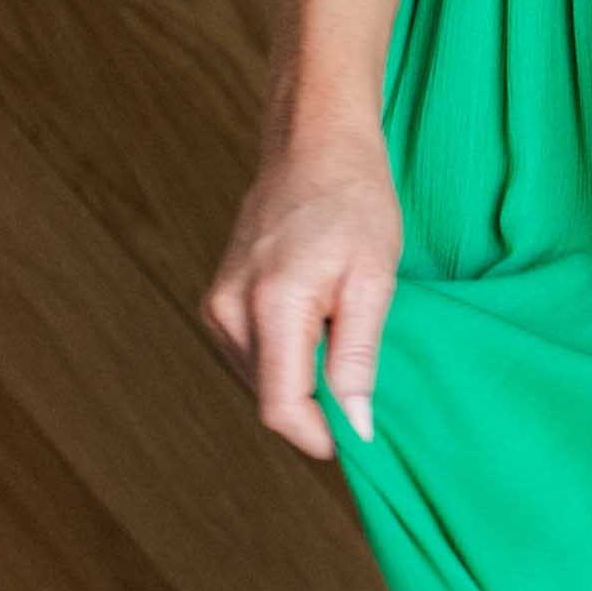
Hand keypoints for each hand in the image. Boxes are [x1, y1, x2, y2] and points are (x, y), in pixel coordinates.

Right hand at [201, 131, 402, 458]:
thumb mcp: (374, 280)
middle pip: (270, 399)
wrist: (313, 148)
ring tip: (345, 345)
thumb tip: (355, 425)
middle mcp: (229, 310)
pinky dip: (288, 361)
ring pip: (262, 381)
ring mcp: (217, 306)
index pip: (282, 407)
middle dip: (317, 411)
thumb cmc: (354, 204)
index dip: (320, 437)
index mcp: (271, 305)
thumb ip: (358, 357)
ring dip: (303, 385)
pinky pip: (253, 356)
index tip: (360, 442)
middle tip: (366, 389)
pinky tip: (321, 333)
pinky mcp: (218, 303)